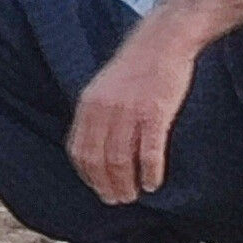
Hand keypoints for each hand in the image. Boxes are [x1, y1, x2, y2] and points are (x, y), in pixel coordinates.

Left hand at [68, 25, 197, 205]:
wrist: (162, 41)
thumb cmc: (136, 67)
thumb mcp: (105, 88)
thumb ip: (98, 114)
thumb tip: (96, 147)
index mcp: (89, 104)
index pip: (80, 150)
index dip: (88, 175)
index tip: (98, 189)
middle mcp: (104, 110)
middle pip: (99, 160)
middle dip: (106, 185)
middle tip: (118, 200)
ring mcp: (129, 112)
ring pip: (121, 160)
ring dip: (126, 184)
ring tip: (133, 195)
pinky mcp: (155, 113)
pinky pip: (148, 152)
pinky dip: (149, 172)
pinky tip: (152, 184)